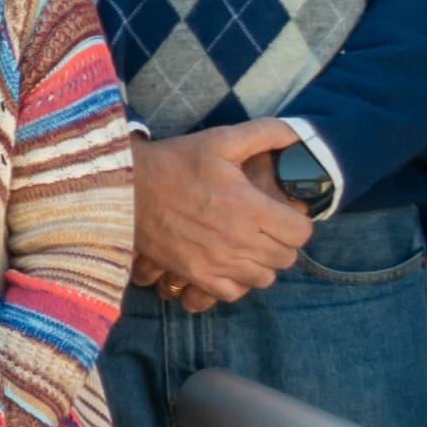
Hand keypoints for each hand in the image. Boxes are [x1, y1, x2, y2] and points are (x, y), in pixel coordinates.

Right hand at [130, 124, 317, 313]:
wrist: (125, 190)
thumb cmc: (174, 164)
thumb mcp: (221, 140)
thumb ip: (266, 134)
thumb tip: (300, 134)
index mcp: (251, 208)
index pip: (301, 233)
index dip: (296, 222)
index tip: (282, 214)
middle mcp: (239, 241)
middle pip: (286, 258)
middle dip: (281, 243)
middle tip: (264, 228)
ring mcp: (217, 262)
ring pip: (264, 279)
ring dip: (261, 263)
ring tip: (247, 245)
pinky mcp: (196, 275)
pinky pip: (234, 293)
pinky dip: (236, 282)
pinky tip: (227, 263)